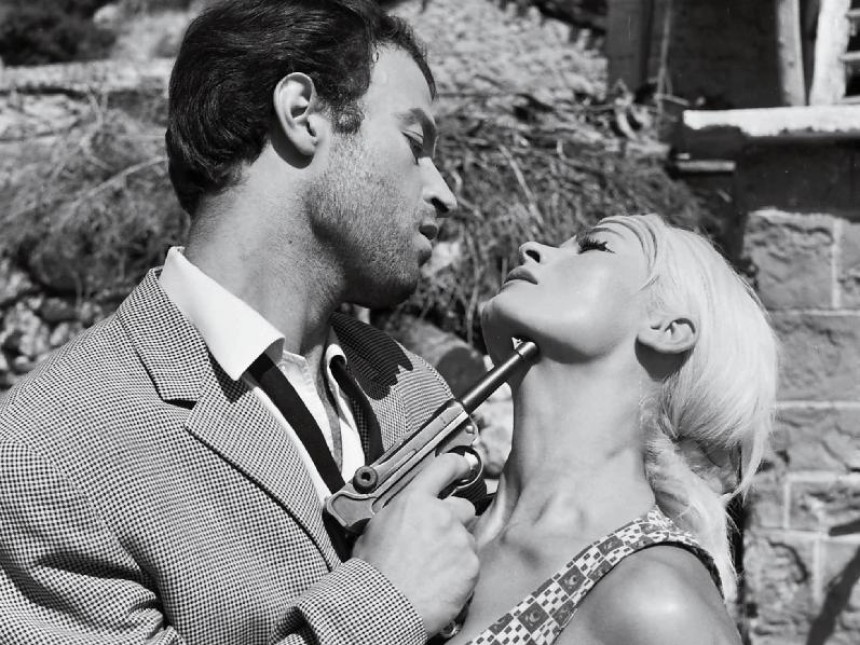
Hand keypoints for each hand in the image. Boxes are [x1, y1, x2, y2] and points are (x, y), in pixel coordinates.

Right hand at [352, 453, 478, 637]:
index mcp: (414, 501)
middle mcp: (441, 514)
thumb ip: (398, 514)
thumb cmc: (373, 573)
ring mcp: (458, 539)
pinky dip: (461, 572)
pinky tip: (441, 582)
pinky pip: (472, 563)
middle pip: (463, 507)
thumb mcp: (374, 529)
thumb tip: (401, 515)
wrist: (383, 607)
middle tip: (436, 541)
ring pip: (467, 538)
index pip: (443, 467)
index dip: (456, 464)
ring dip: (456, 549)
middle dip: (454, 521)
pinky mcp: (471, 565)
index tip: (462, 466)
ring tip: (433, 568)